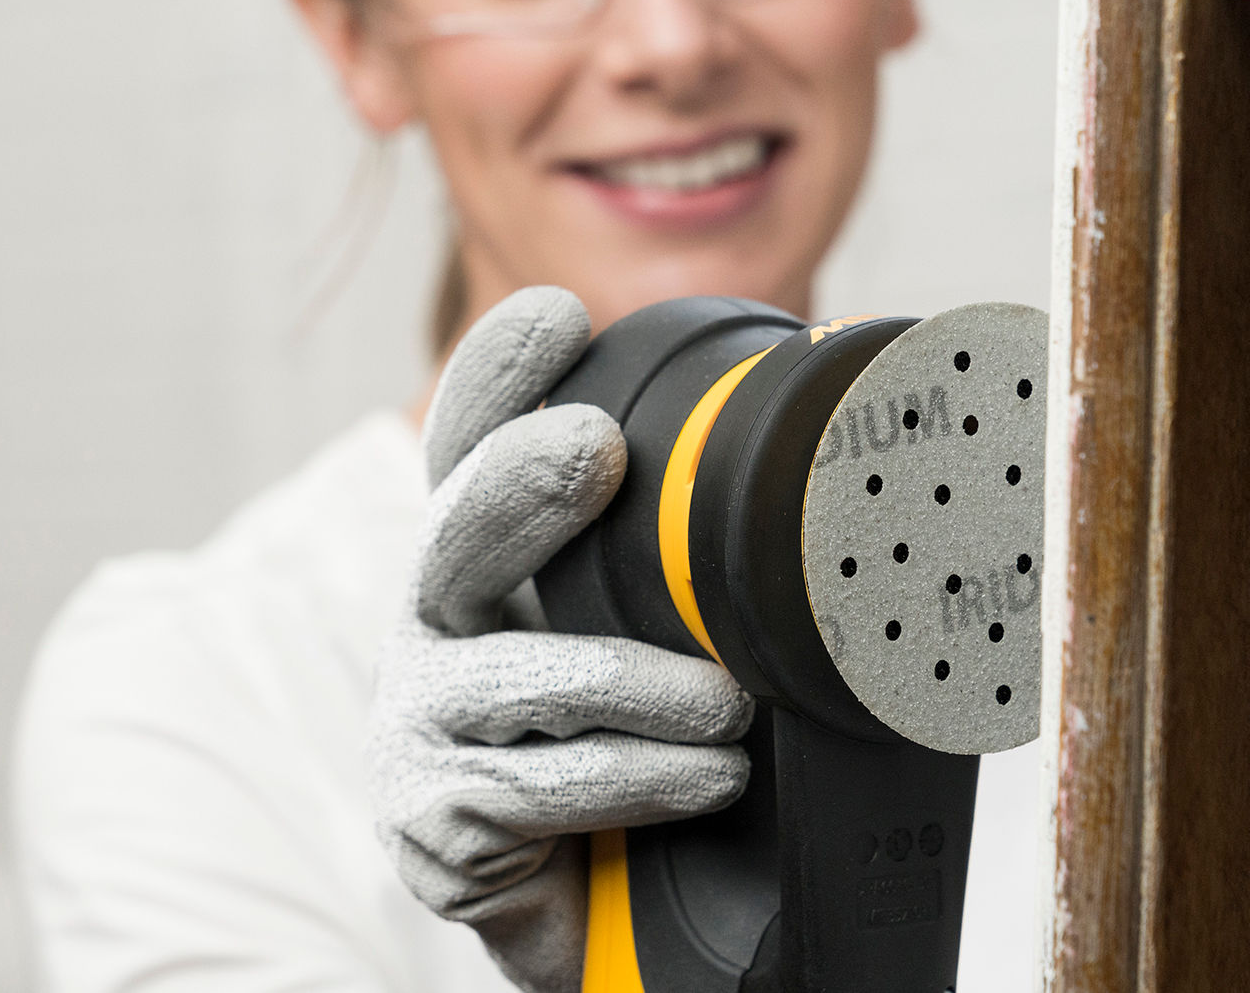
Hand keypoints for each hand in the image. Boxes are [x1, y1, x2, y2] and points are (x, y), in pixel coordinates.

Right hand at [370, 287, 754, 992]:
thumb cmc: (641, 766)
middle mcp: (433, 630)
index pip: (472, 452)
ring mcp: (416, 725)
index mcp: (484, 568)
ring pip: (520, 679)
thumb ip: (692, 569)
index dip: (499, 379)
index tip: (559, 317)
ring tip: (728, 710)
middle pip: (453, 533)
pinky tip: (709, 782)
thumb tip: (833, 456)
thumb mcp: (664, 649)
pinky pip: (539, 786)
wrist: (610, 932)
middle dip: (522, 482)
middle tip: (590, 445)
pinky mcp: (428, 821)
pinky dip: (639, 781)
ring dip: (636, 686)